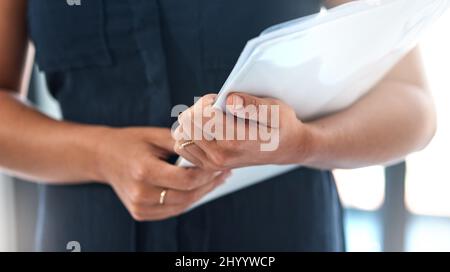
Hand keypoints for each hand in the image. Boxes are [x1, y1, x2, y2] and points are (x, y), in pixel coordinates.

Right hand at [94, 127, 229, 220]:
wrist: (103, 157)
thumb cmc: (130, 142)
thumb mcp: (156, 136)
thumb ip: (183, 143)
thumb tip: (210, 149)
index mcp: (143, 170)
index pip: (186, 180)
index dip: (207, 174)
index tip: (218, 164)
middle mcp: (140, 192)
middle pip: (187, 195)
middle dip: (209, 184)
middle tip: (223, 172)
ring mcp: (139, 206)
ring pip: (183, 206)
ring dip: (202, 193)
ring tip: (216, 180)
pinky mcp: (140, 213)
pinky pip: (173, 210)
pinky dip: (188, 200)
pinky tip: (199, 188)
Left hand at [174, 93, 312, 170]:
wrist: (285, 148)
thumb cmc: (280, 126)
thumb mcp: (274, 110)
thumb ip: (251, 105)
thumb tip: (229, 100)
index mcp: (234, 141)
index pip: (198, 116)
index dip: (206, 102)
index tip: (220, 100)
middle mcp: (220, 156)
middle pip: (186, 125)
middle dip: (197, 110)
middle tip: (216, 108)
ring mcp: (212, 164)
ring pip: (181, 136)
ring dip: (191, 122)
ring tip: (212, 119)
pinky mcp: (207, 165)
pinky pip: (183, 146)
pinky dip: (190, 134)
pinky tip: (206, 129)